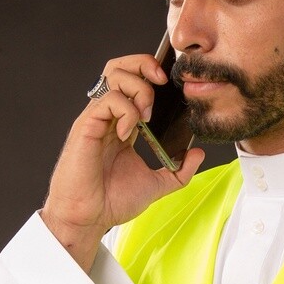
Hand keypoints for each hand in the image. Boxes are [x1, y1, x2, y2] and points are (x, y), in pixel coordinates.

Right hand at [41, 51, 203, 269]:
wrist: (88, 219)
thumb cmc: (111, 202)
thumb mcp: (155, 185)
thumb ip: (179, 171)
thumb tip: (198, 154)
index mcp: (122, 124)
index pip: (133, 81)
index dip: (151, 72)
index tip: (172, 85)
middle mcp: (108, 117)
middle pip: (120, 67)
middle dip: (144, 64)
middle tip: (163, 83)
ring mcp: (96, 119)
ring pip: (113, 75)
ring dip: (138, 87)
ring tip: (146, 115)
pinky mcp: (86, 126)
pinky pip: (108, 100)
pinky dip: (126, 110)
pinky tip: (129, 133)